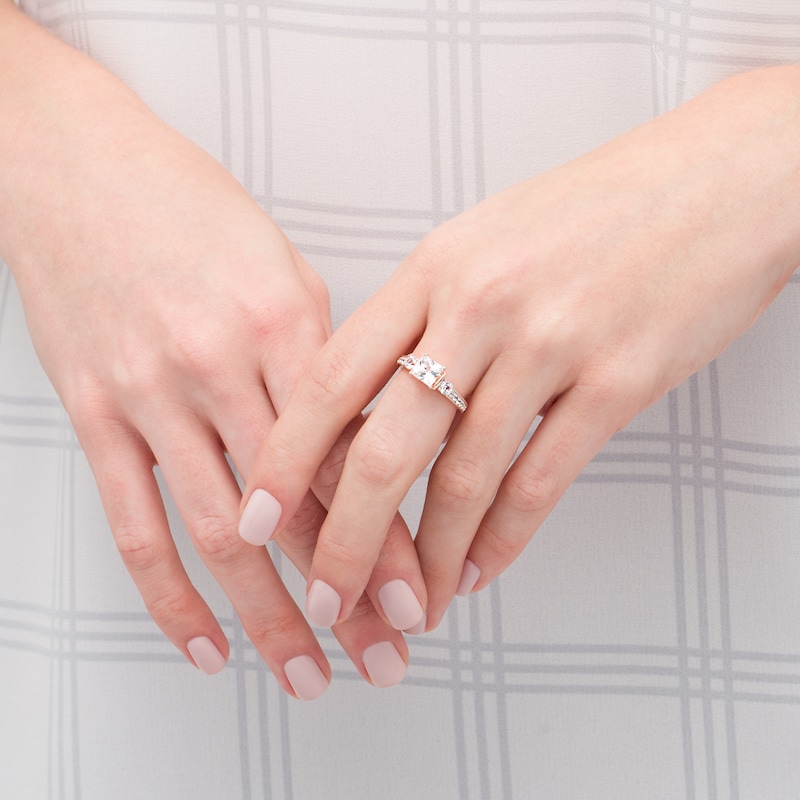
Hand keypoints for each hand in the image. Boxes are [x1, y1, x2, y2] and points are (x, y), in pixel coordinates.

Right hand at [0, 8, 413, 695]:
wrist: (77, 168)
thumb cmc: (189, 210)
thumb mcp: (282, 267)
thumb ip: (322, 356)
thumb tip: (360, 436)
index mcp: (283, 324)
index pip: (351, 457)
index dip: (390, 535)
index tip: (420, 589)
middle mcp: (220, 365)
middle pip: (296, 509)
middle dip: (346, 594)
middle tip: (383, 657)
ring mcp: (152, 394)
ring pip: (219, 531)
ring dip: (268, 615)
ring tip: (306, 672)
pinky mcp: (96, 412)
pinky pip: (134, 523)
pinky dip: (168, 595)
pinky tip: (204, 643)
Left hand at [242, 65, 799, 629]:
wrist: (716, 180)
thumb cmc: (595, 210)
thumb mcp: (484, 241)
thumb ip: (424, 314)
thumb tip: (372, 400)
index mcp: (435, 267)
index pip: (334, 377)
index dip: (286, 457)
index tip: (259, 514)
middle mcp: (481, 305)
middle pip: (385, 446)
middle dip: (345, 540)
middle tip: (326, 597)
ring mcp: (551, 344)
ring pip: (463, 480)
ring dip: (429, 560)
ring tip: (409, 605)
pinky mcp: (619, 382)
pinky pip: (540, 483)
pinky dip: (502, 542)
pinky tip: (478, 571)